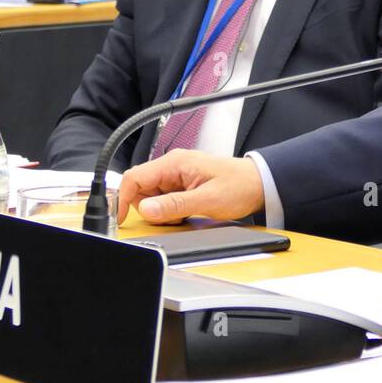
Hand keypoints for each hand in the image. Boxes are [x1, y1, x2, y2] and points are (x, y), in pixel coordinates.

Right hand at [118, 150, 265, 224]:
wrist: (260, 185)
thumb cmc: (239, 186)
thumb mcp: (207, 200)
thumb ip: (174, 205)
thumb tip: (147, 210)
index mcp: (174, 163)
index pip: (134, 178)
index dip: (124, 199)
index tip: (122, 218)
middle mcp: (172, 167)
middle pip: (140, 190)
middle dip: (150, 209)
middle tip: (173, 216)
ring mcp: (177, 176)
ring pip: (151, 198)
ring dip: (162, 211)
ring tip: (186, 212)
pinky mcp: (182, 186)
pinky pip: (164, 201)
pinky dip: (170, 211)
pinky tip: (187, 212)